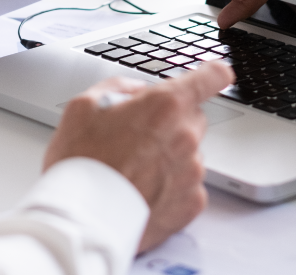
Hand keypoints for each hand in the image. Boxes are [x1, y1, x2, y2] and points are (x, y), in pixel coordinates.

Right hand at [43, 62, 233, 251]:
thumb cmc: (80, 164)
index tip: (215, 74)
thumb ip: (119, 88)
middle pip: (194, 118)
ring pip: (190, 154)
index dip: (212, 74)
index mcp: (164, 106)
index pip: (211, 77)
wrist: (81, 220)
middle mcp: (185, 136)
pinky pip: (189, 186)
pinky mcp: (191, 203)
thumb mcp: (84, 106)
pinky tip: (145, 190)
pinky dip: (172, 187)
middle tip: (139, 138)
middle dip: (173, 122)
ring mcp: (191, 172)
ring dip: (171, 157)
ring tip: (135, 170)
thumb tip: (137, 90)